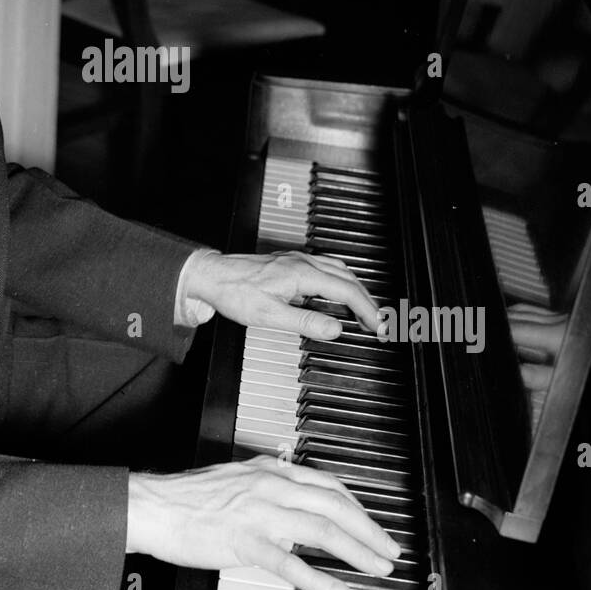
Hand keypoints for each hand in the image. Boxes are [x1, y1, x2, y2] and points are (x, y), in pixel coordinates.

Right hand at [127, 457, 399, 589]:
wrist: (154, 506)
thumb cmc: (188, 496)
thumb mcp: (236, 475)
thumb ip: (266, 483)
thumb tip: (291, 493)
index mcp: (269, 470)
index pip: (327, 484)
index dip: (357, 505)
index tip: (372, 523)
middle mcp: (270, 486)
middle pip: (334, 505)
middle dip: (369, 529)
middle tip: (390, 550)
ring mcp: (259, 514)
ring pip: (321, 529)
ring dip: (356, 551)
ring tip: (377, 569)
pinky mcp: (244, 541)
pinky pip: (289, 562)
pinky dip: (318, 577)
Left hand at [183, 248, 381, 342]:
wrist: (212, 276)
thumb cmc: (235, 293)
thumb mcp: (270, 315)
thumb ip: (305, 322)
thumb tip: (335, 328)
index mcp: (302, 274)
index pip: (346, 291)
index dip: (366, 310)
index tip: (378, 325)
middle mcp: (303, 263)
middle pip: (348, 278)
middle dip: (367, 300)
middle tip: (378, 322)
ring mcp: (296, 260)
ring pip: (339, 270)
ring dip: (356, 288)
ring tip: (364, 309)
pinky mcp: (290, 263)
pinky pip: (326, 268)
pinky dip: (341, 281)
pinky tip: (337, 291)